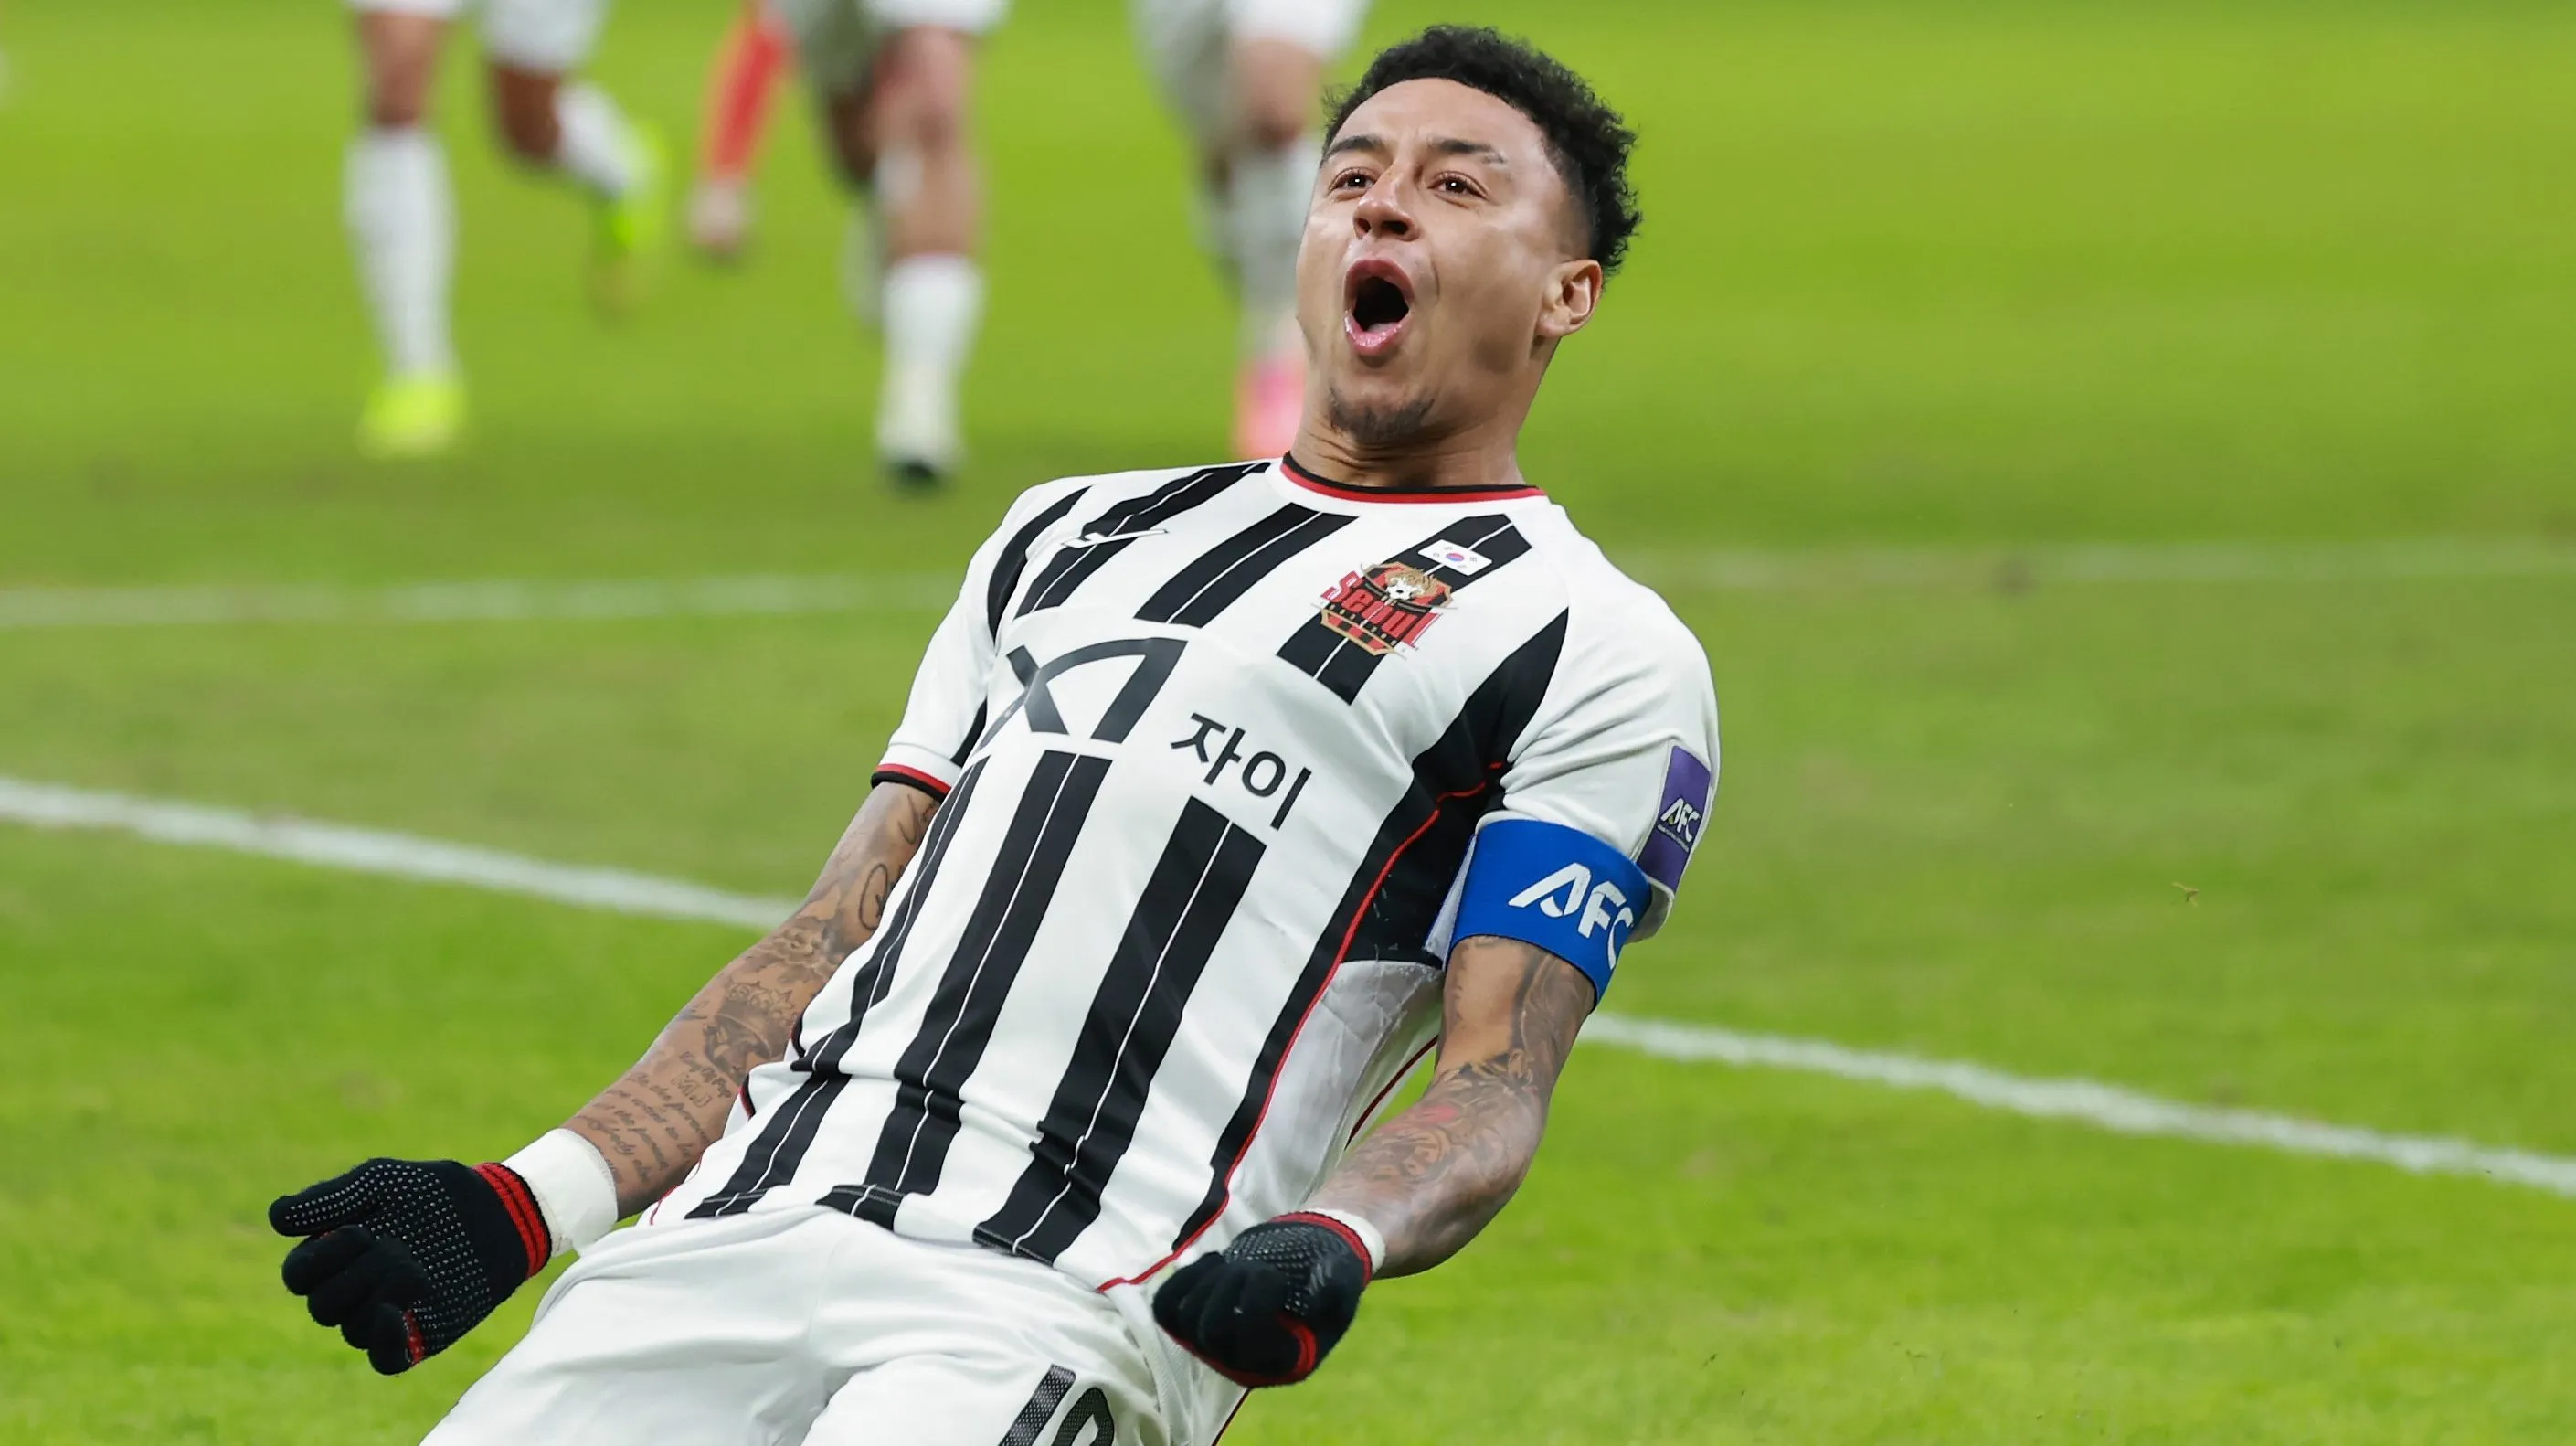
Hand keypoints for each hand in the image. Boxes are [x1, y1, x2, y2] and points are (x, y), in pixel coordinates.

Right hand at [269, 1157, 551, 1374]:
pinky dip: (382, 1344)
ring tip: (413, 1268)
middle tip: (392, 1246)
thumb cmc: (434, 1191)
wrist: (497, 1210)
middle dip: (353, 1275)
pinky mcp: (419, 1336)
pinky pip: (385, 1360)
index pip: (298, 1276)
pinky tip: (394, 1315)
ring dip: (377, 1296)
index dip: (317, 1259)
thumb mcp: (381, 1180)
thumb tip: (274, 1217)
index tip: (357, 1230)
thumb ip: (329, 1198)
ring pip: (352, 1329)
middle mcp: (355, 1289)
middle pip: (322, 1306)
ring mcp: (386, 1315)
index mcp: (336, 1254)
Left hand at [1152, 1214, 1371, 1387]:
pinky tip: (1212, 1260)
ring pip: (1185, 1319)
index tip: (1276, 1275)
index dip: (1256, 1306)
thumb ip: (1336, 1286)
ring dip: (1206, 1282)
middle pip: (1210, 1332)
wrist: (1306, 1259)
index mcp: (1283, 1361)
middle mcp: (1243, 1360)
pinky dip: (1180, 1282)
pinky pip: (1166, 1308)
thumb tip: (1312, 1300)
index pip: (1250, 1348)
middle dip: (1229, 1288)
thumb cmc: (1326, 1272)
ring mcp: (1214, 1342)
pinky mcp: (1194, 1318)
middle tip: (1253, 1265)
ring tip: (1232, 1262)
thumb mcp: (1342, 1276)